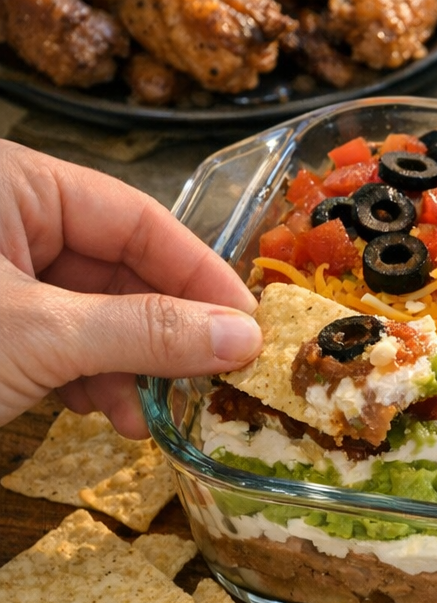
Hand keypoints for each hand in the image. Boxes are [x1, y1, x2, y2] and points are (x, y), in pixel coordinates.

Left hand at [0, 140, 260, 437]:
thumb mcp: (39, 336)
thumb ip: (144, 332)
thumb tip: (242, 338)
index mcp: (15, 186)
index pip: (136, 219)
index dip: (198, 274)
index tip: (247, 325)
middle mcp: (9, 219)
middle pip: (120, 269)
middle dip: (161, 336)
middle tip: (207, 380)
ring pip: (95, 313)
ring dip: (129, 370)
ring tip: (146, 416)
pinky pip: (61, 341)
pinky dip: (88, 379)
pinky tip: (104, 414)